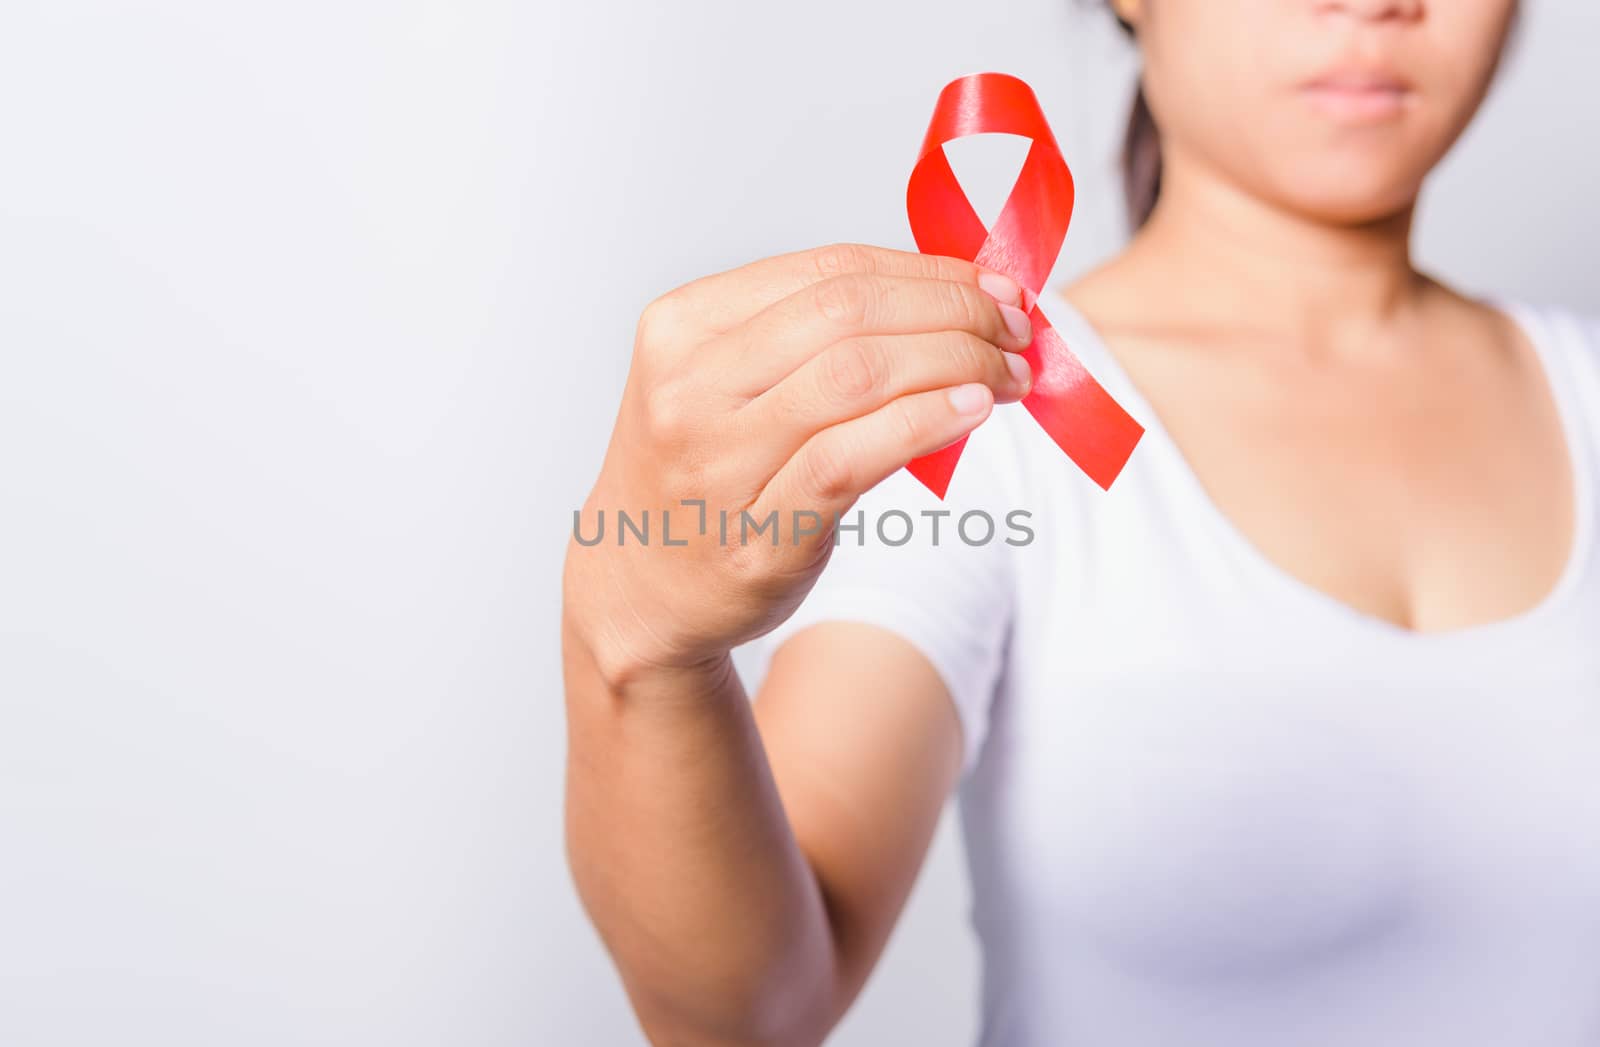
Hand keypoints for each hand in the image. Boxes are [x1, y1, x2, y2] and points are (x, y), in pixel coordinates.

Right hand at [563, 242, 1033, 688]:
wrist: (641, 590)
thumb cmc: (703, 475)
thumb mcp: (724, 381)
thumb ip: (812, 336)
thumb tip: (952, 296)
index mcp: (681, 325)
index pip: (827, 270)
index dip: (926, 271)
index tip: (992, 288)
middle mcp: (690, 387)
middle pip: (848, 313)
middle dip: (952, 310)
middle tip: (1015, 330)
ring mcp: (718, 461)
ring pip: (857, 376)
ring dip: (955, 364)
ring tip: (1009, 374)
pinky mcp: (758, 530)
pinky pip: (853, 457)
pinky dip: (924, 423)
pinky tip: (973, 411)